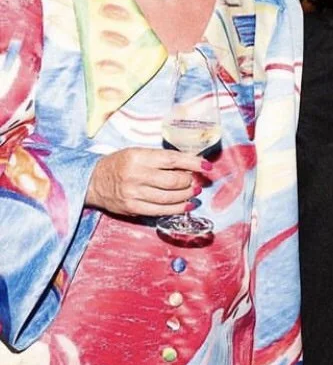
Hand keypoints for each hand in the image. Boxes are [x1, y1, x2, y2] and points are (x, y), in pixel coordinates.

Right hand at [85, 147, 209, 216]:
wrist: (93, 181)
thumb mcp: (138, 153)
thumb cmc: (119, 164)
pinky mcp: (133, 208)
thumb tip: (189, 166)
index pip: (172, 160)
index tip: (206, 166)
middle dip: (190, 181)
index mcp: (138, 157)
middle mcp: (136, 175)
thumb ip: (161, 159)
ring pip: (170, 197)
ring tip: (193, 191)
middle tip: (195, 180)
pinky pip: (161, 210)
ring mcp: (134, 194)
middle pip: (173, 181)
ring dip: (186, 195)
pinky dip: (177, 208)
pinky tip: (186, 205)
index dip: (193, 163)